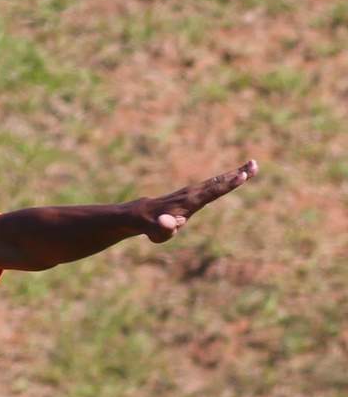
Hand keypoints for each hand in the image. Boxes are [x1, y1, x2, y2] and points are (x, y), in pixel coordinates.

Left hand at [138, 159, 258, 242]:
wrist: (140, 214)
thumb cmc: (150, 226)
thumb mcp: (156, 231)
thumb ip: (163, 227)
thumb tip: (167, 222)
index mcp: (189, 202)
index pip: (211, 193)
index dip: (227, 186)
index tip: (242, 176)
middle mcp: (192, 193)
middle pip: (218, 182)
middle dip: (237, 174)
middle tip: (254, 165)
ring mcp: (193, 191)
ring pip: (217, 180)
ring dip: (236, 173)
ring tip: (253, 165)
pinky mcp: (194, 192)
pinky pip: (213, 184)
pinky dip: (227, 178)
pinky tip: (238, 174)